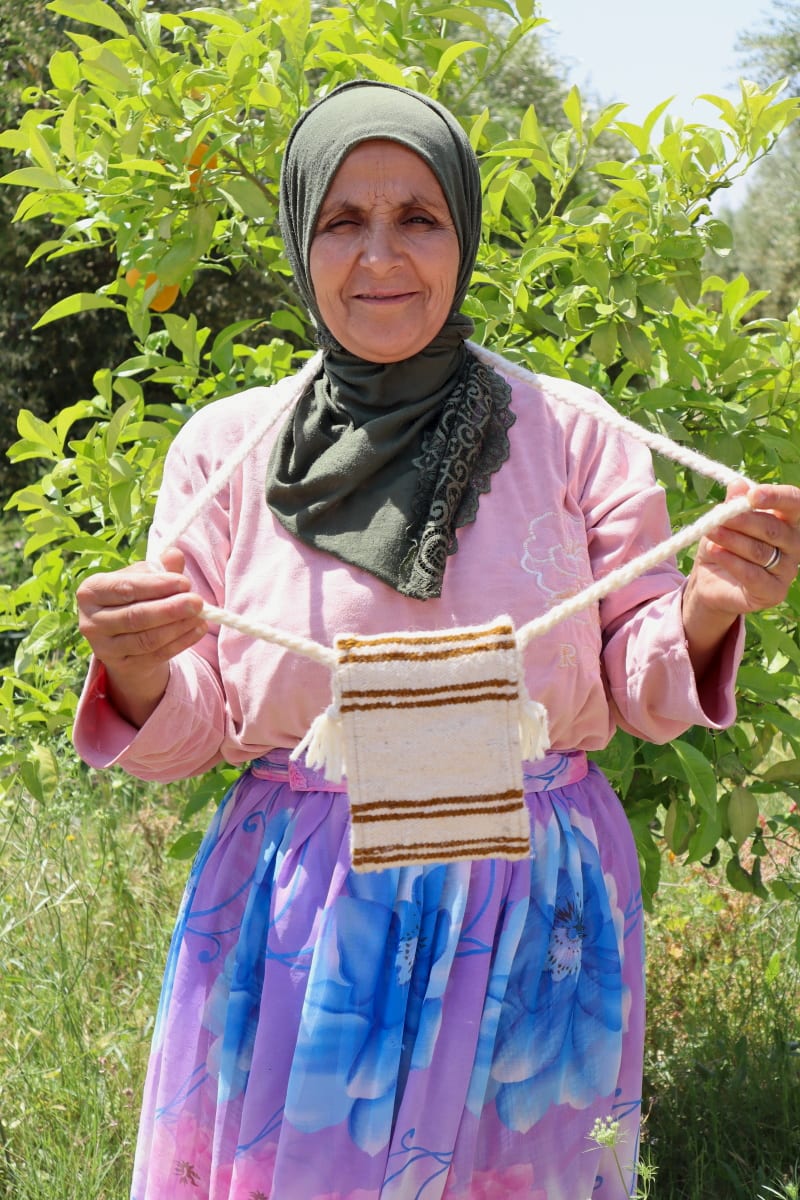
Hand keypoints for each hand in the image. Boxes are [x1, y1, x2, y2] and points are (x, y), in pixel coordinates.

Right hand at [76, 548, 207, 725]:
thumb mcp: (144, 580)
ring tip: (200, 616)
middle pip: (135, 616)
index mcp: (92, 590)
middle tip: (197, 602)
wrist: (124, 637)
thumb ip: (160, 568)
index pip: (125, 588)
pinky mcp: (121, 665)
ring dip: (178, 627)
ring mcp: (104, 647)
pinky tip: (197, 630)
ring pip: (146, 639)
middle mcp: (91, 620)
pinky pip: (155, 655)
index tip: (184, 582)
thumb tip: (175, 555)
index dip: (156, 586)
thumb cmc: (135, 598)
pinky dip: (180, 642)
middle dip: (170, 609)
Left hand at [683, 481, 799, 678]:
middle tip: (718, 516)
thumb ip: (734, 504)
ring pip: (760, 551)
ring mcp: (787, 570)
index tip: (751, 495)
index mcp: (789, 521)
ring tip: (710, 531)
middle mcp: (795, 544)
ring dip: (732, 540)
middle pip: (773, 529)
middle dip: (743, 521)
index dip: (776, 497)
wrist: (710, 582)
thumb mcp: (724, 520)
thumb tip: (738, 484)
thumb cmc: (724, 544)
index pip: (794, 503)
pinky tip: (714, 551)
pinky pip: (753, 575)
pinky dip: (731, 561)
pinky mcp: (774, 592)